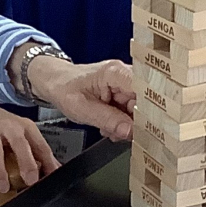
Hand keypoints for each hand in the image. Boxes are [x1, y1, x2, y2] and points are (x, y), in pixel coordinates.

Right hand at [0, 103, 56, 191]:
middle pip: (19, 143)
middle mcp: (8, 125)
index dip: (48, 162)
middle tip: (30, 180)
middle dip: (26, 162)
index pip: (40, 145)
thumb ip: (36, 151)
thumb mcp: (20, 135)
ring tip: (2, 187)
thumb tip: (55, 169)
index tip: (52, 176)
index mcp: (25, 127)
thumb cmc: (0, 127)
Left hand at [17, 53, 135, 140]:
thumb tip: (130, 131)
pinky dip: (122, 123)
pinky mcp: (123, 93)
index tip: (145, 127)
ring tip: (109, 129)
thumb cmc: (64, 88)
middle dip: (135, 122)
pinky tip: (109, 126)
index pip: (145, 89)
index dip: (150, 109)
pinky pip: (131, 111)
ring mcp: (125, 84)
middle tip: (119, 133)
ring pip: (139, 109)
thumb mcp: (82, 109)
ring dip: (127, 124)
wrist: (55, 82)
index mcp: (116, 73)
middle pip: (146, 102)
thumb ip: (107, 119)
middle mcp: (125, 75)